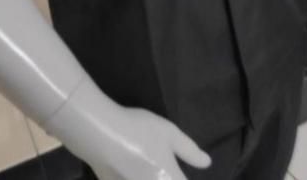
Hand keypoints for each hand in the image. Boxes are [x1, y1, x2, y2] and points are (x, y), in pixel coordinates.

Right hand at [87, 107, 210, 179]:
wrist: (100, 134)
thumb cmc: (139, 131)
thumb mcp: (169, 133)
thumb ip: (189, 151)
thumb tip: (207, 163)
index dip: (184, 179)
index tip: (181, 174)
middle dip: (168, 179)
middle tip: (163, 169)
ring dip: (152, 178)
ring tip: (150, 167)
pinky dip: (132, 179)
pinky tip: (130, 171)